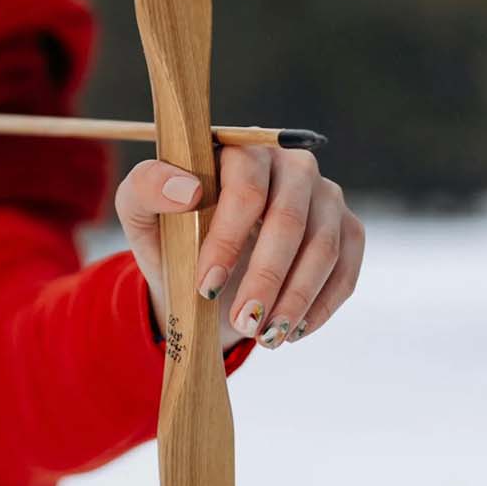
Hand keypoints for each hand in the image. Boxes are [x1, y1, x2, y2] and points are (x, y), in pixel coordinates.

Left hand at [114, 146, 363, 350]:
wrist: (201, 271)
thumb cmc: (170, 233)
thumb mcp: (140, 213)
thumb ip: (146, 188)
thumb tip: (187, 188)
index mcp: (241, 149)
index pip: (246, 189)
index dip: (228, 239)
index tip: (206, 286)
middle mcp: (291, 164)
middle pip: (289, 220)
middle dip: (265, 278)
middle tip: (242, 323)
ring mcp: (325, 195)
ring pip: (323, 248)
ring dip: (295, 299)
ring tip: (265, 336)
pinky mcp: (346, 229)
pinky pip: (346, 268)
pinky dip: (321, 306)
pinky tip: (291, 332)